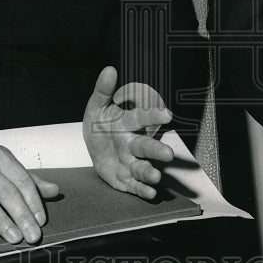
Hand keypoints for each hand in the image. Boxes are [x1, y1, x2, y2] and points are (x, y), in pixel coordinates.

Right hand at [0, 141, 58, 244]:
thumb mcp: (3, 166)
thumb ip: (29, 180)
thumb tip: (55, 191)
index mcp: (0, 158)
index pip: (22, 180)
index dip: (34, 202)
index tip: (41, 220)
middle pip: (7, 192)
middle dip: (23, 216)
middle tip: (33, 235)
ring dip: (3, 222)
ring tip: (16, 238)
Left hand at [83, 66, 174, 199]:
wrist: (94, 147)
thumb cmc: (100, 124)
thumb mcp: (96, 107)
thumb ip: (103, 90)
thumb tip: (109, 69)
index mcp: (127, 123)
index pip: (140, 118)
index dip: (152, 115)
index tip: (166, 113)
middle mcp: (132, 143)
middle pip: (146, 146)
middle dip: (156, 150)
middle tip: (168, 154)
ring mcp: (130, 162)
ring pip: (142, 167)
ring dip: (150, 173)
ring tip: (156, 177)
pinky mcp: (125, 180)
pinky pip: (134, 185)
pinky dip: (143, 190)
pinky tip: (150, 193)